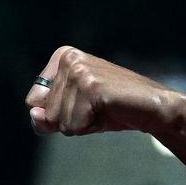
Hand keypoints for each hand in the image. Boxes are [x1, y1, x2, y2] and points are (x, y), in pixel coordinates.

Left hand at [24, 46, 185, 137]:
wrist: (152, 109)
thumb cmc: (113, 110)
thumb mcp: (72, 115)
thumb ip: (45, 119)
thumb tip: (34, 114)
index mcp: (62, 57)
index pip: (33, 101)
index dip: (58, 113)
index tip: (84, 103)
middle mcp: (68, 58)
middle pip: (46, 112)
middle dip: (71, 120)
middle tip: (98, 108)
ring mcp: (79, 70)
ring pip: (59, 121)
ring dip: (82, 124)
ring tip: (104, 109)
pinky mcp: (90, 86)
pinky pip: (73, 125)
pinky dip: (91, 127)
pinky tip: (109, 111)